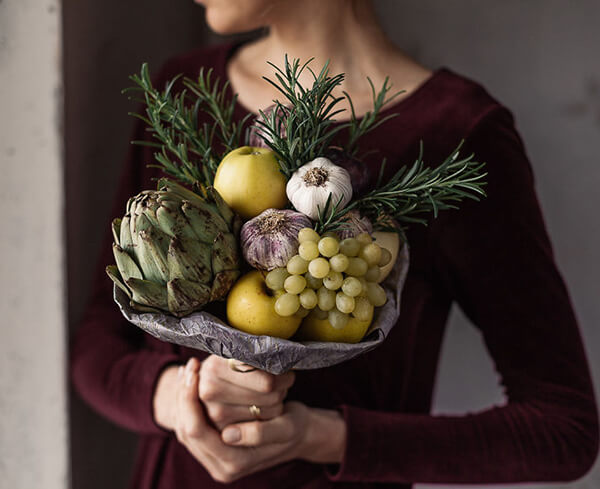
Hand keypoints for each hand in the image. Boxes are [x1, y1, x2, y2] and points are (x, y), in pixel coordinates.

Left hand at [172, 358, 337, 482]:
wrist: (300, 436)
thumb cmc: (296, 428)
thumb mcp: (287, 428)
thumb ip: (261, 434)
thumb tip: (228, 435)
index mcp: (234, 463)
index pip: (197, 431)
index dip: (190, 399)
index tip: (195, 370)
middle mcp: (219, 465)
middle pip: (185, 429)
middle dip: (184, 395)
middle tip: (190, 366)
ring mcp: (214, 458)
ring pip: (184, 426)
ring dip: (184, 397)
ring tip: (189, 370)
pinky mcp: (214, 445)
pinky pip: (191, 424)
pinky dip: (189, 402)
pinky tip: (193, 381)